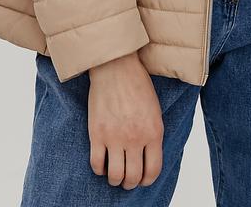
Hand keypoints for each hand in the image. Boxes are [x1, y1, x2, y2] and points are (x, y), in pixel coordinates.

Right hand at [88, 52, 163, 189]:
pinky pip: (96, 164)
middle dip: (130, 183)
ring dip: (115, 180)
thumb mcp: (154, 110)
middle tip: (127, 180)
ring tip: (114, 175)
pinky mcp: (96, 134)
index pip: (152, 170)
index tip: (143, 180)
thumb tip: (148, 158)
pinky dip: (99, 170)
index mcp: (153, 132)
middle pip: (132, 177)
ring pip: (115, 176)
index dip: (147, 180)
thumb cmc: (137, 85)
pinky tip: (102, 164)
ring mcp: (114, 137)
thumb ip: (152, 135)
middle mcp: (135, 138)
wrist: (116, 66)